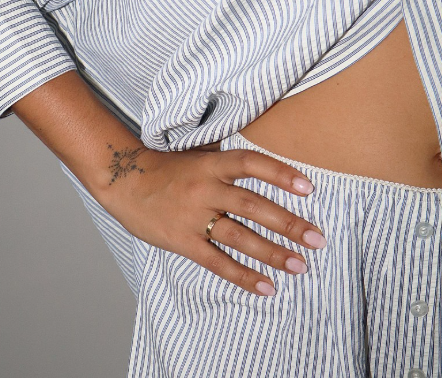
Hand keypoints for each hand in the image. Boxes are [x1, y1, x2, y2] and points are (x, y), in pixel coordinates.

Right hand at [99, 142, 325, 295]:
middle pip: (252, 205)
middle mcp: (205, 188)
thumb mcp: (198, 153)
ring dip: (272, 253)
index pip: (250, 164)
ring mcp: (193, 217)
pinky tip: (266, 286)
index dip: (280, 173)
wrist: (124, 182)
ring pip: (239, 236)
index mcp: (211, 164)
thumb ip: (227, 159)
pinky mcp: (182, 241)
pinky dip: (243, 276)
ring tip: (300, 265)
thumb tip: (264, 160)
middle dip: (287, 223)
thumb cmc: (168, 168)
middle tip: (317, 238)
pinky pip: (217, 262)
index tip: (308, 187)